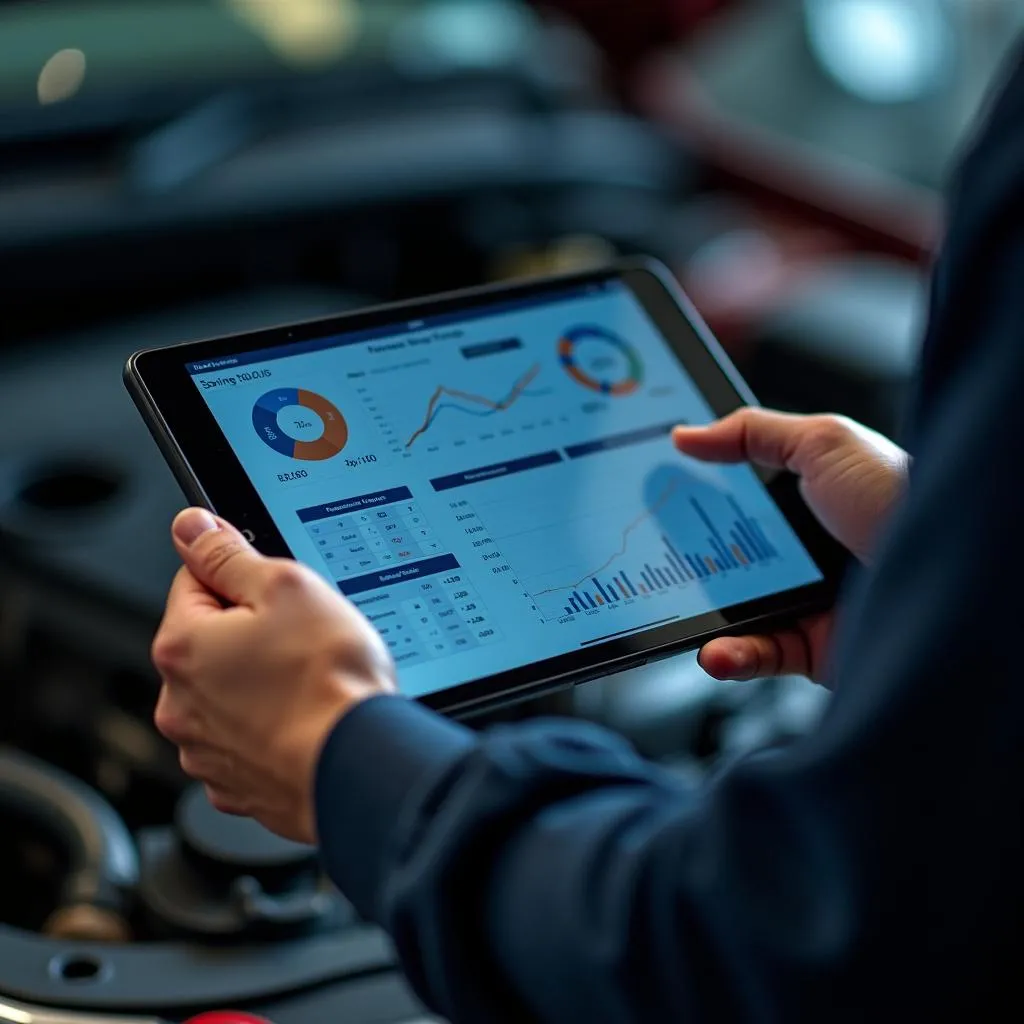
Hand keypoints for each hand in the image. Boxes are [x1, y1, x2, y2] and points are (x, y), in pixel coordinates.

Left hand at [152, 509, 395, 842]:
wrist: (358, 766)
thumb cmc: (328, 680)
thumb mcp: (286, 586)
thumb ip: (229, 554)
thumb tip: (191, 528)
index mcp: (181, 647)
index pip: (195, 581)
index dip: (243, 577)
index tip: (279, 591)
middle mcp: (179, 704)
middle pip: (212, 641)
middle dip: (254, 633)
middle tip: (305, 637)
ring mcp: (206, 751)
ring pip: (232, 692)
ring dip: (263, 682)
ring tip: (311, 682)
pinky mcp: (237, 785)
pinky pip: (250, 739)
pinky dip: (274, 727)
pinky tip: (308, 719)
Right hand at [673, 409, 908, 682]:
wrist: (956, 571)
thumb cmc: (902, 497)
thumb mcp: (824, 442)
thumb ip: (752, 433)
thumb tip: (686, 435)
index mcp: (808, 501)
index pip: (739, 501)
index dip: (697, 502)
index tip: (655, 499)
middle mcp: (807, 551)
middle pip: (730, 557)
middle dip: (687, 562)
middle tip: (652, 559)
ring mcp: (808, 601)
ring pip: (736, 613)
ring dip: (703, 617)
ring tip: (674, 611)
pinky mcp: (814, 649)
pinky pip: (760, 655)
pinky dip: (732, 656)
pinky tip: (716, 650)